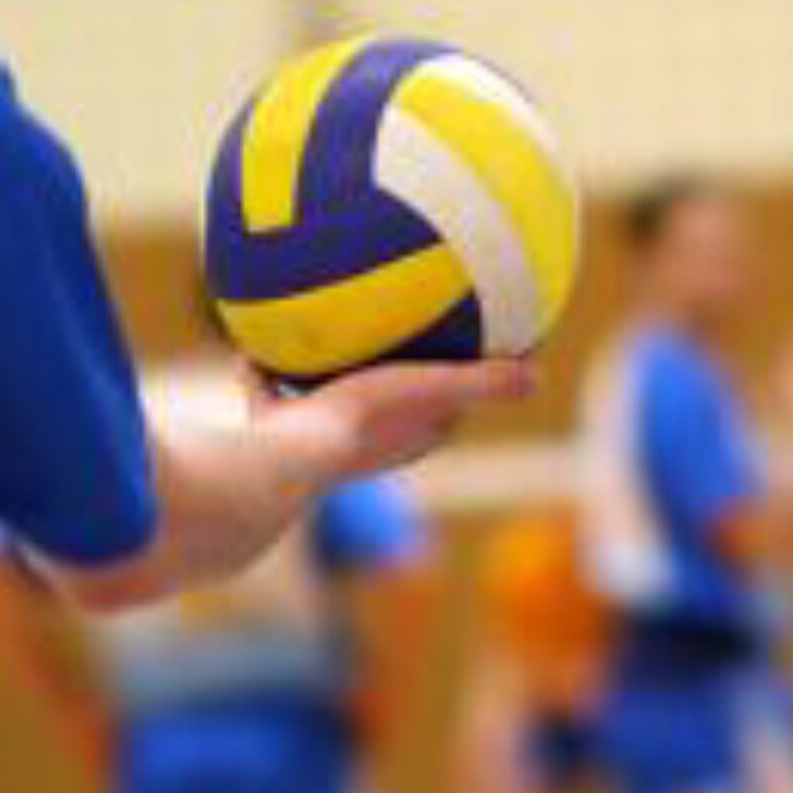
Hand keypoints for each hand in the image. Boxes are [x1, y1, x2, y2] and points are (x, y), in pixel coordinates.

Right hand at [253, 359, 537, 482]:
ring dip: (320, 373)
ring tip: (320, 331)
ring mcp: (311, 443)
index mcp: (407, 438)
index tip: (471, 341)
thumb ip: (483, 381)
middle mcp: (362, 446)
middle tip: (396, 331)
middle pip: (386, 403)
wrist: (282, 461)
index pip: (446, 408)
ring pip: (319, 399)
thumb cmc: (360, 423)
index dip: (460, 378)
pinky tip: (253, 332)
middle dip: (390, 374)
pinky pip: (266, 392)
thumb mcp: (430, 391)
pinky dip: (261, 370)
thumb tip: (539, 373)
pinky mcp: (268, 434)